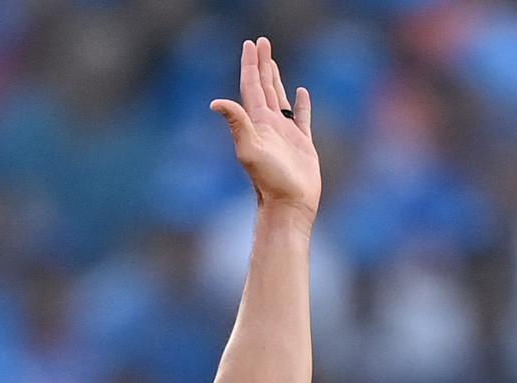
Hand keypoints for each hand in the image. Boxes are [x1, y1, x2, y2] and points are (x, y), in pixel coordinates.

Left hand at [211, 38, 320, 218]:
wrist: (288, 205)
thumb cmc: (269, 180)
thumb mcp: (249, 149)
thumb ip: (236, 123)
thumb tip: (214, 102)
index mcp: (256, 122)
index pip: (252, 86)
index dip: (251, 64)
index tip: (251, 44)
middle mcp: (268, 125)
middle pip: (264, 87)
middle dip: (262, 64)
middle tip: (261, 42)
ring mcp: (284, 134)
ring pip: (279, 98)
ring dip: (275, 79)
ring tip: (272, 62)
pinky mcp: (301, 144)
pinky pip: (301, 117)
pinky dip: (301, 104)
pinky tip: (301, 92)